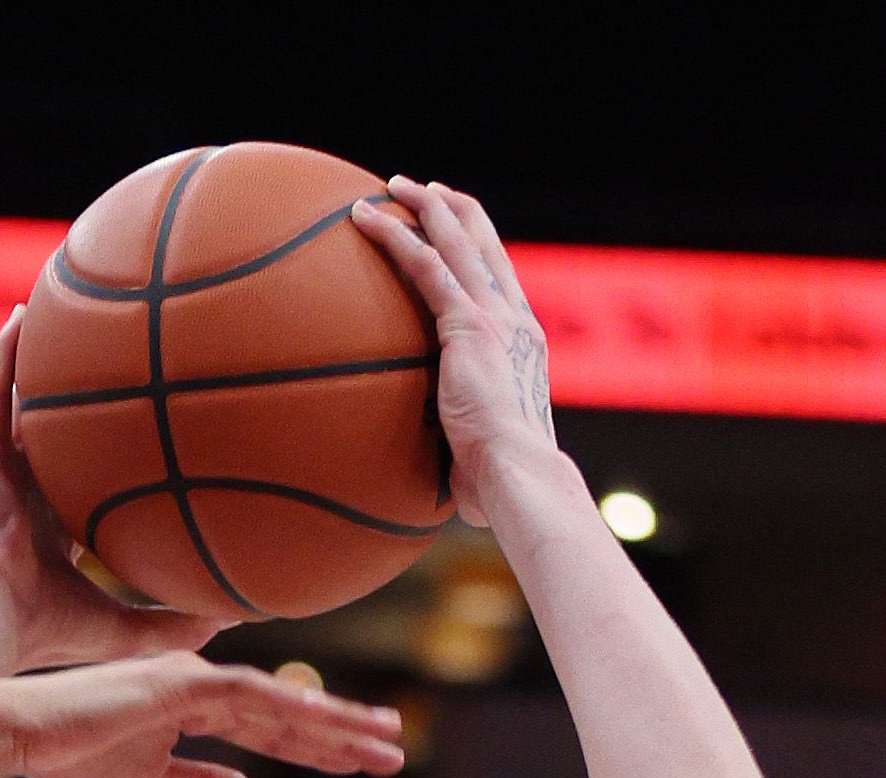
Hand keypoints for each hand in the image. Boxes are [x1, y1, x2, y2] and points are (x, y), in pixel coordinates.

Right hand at [0, 311, 221, 672]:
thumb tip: (244, 617)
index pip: (85, 488)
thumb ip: (183, 626)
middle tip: (107, 361)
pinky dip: (5, 357)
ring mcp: (3, 476)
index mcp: (57, 534)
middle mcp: (30, 498)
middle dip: (74, 405)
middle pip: (55, 437)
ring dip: (37, 362)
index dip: (108, 463)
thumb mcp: (134, 630)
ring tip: (56, 312)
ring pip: (22, 406)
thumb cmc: (54, 633)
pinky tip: (22, 317)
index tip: (142, 436)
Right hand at [0, 653, 403, 777]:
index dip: (317, 745)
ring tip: (383, 742)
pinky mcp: (179, 682)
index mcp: (195, 705)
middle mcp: (202, 684)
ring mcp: (193, 678)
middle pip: (288, 713)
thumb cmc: (69, 753)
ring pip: (281, 704)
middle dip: (343, 734)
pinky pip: (248, 698)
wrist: (19, 734)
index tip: (361, 759)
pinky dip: (290, 711)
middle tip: (395, 749)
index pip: (271, 728)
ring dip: (334, 725)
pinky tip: (328, 725)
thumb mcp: (146, 777)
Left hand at [351, 179, 561, 525]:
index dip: (476, 243)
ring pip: (456, 239)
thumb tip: (427, 466)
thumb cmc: (499, 481)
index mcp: (523, 341)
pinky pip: (425, 265)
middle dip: (450, 208)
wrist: (517, 474)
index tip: (449, 226)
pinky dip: (395, 236)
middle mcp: (515, 317)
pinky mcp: (469, 324)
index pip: (499, 277)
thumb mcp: (479, 447)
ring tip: (389, 187)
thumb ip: (456, 435)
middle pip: (484, 242)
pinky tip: (362, 219)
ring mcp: (494, 315)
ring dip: (422, 205)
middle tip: (420, 190)